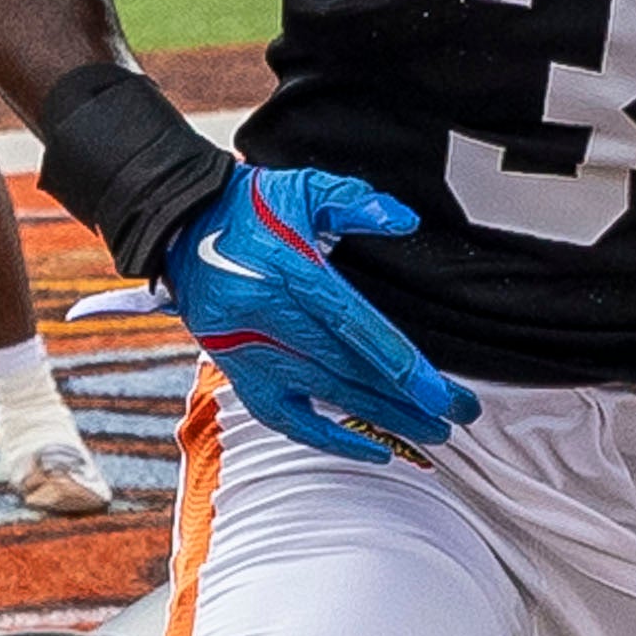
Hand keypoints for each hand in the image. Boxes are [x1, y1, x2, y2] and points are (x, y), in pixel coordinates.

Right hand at [108, 165, 477, 462]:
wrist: (179, 223)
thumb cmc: (247, 207)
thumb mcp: (303, 187)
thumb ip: (355, 200)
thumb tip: (402, 220)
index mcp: (290, 271)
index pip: (357, 328)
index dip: (402, 367)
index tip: (442, 395)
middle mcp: (269, 317)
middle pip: (350, 370)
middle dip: (408, 401)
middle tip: (456, 418)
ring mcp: (249, 349)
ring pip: (324, 397)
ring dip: (380, 421)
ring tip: (429, 435)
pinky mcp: (236, 369)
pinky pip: (284, 417)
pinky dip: (328, 437)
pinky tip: (371, 448)